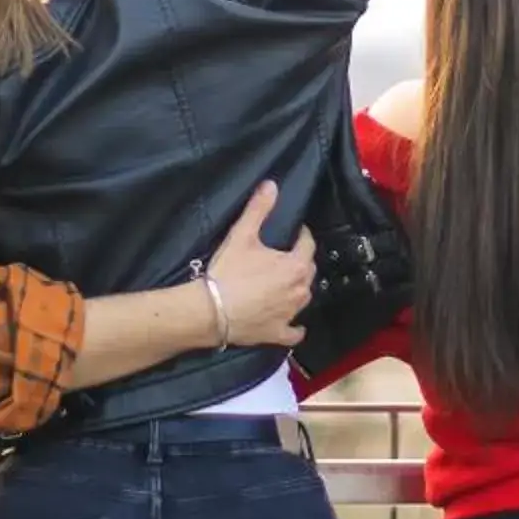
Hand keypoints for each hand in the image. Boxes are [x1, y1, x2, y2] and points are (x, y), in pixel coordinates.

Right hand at [204, 181, 314, 348]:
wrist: (211, 311)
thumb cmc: (228, 272)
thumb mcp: (242, 235)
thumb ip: (258, 209)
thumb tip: (272, 185)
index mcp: (295, 265)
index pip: (307, 245)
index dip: (302, 236)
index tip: (295, 231)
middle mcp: (299, 290)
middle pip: (308, 271)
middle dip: (301, 261)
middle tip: (286, 255)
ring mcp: (290, 314)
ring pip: (304, 298)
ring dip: (298, 289)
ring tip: (287, 282)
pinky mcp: (278, 333)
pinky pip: (295, 332)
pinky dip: (295, 327)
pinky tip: (294, 325)